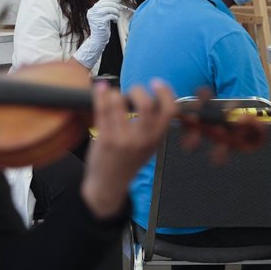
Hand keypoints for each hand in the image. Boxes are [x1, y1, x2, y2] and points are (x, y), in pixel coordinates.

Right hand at [72, 0, 122, 68]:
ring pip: (109, 9)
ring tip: (118, 15)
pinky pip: (111, 16)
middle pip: (106, 3)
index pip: (102, 1)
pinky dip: (116, 17)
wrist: (98, 39)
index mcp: (91, 11)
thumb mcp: (102, 16)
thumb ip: (106, 8)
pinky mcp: (101, 22)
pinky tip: (116, 21)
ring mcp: (96, 17)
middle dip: (115, 5)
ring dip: (116, 11)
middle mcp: (92, 13)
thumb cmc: (102, 28)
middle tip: (120, 8)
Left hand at [81, 80, 177, 218]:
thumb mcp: (149, 146)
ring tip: (113, 95)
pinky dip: (100, 95)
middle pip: (147, 105)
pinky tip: (100, 89)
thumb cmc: (128, 162)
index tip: (156, 84)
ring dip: (114, 93)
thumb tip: (153, 97)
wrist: (109, 185)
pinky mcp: (105, 139)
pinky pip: (102, 110)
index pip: (171, 111)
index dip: (166, 92)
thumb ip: (153, 125)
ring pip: (119, 103)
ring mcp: (124, 140)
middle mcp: (143, 139)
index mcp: (157, 139)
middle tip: (132, 91)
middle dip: (138, 90)